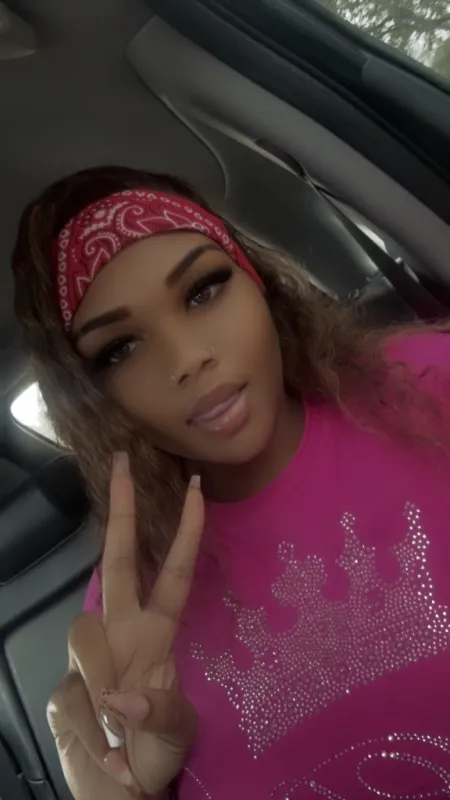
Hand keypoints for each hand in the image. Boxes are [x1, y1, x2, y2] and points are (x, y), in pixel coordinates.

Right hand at [47, 453, 203, 797]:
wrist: (118, 791)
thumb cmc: (155, 754)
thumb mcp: (177, 735)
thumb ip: (161, 715)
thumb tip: (124, 696)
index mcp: (156, 634)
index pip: (172, 574)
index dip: (185, 534)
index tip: (196, 488)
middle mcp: (120, 633)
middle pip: (117, 565)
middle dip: (122, 512)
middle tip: (123, 462)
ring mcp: (87, 658)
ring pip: (84, 638)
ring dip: (103, 692)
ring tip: (121, 740)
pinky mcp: (60, 689)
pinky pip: (70, 701)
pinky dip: (93, 738)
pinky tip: (109, 759)